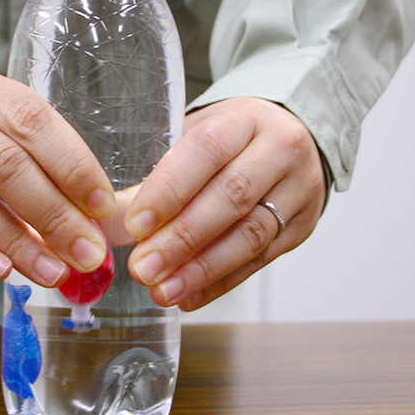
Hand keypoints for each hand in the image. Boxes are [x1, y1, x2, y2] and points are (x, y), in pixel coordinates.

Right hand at [0, 45, 113, 286]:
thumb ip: (13, 132)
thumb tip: (74, 200)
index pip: (30, 120)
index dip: (72, 165)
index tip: (102, 206)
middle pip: (2, 165)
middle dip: (53, 215)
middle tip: (86, 253)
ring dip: (15, 243)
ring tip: (51, 272)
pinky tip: (0, 270)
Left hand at [123, 98, 327, 310]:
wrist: (291, 139)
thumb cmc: (231, 139)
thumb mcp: (195, 136)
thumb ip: (159, 174)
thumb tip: (112, 219)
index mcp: (245, 119)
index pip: (208, 150)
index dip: (170, 189)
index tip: (136, 224)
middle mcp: (280, 150)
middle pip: (232, 197)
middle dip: (182, 238)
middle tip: (144, 267)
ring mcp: (298, 190)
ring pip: (251, 235)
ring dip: (201, 269)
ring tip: (163, 290)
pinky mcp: (301, 227)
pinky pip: (260, 260)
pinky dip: (221, 282)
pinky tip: (190, 295)